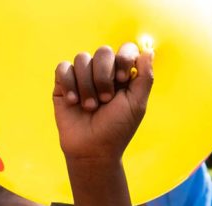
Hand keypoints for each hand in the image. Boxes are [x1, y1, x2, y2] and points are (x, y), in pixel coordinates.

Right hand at [53, 44, 152, 162]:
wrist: (93, 148)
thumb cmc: (117, 128)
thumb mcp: (137, 104)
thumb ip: (145, 77)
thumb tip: (148, 51)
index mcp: (124, 76)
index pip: (125, 50)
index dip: (123, 59)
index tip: (123, 79)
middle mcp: (104, 73)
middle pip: (103, 51)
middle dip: (104, 76)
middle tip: (106, 100)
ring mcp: (83, 76)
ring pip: (82, 59)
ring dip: (88, 85)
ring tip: (91, 107)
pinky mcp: (63, 83)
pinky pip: (63, 67)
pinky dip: (69, 84)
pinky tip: (74, 102)